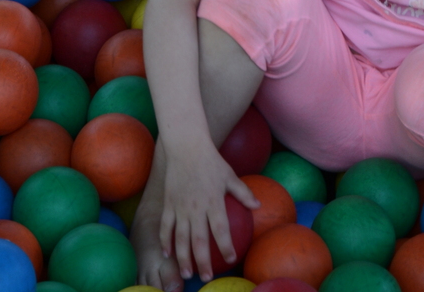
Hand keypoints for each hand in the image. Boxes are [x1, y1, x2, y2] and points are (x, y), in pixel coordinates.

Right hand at [159, 144, 258, 283]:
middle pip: (199, 240)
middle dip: (202, 261)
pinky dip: (165, 241)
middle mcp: (196, 207)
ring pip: (180, 238)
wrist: (186, 146)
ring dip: (183, 257)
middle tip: (206, 277)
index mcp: (214, 201)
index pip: (221, 229)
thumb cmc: (211, 161)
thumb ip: (243, 192)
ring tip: (186, 273)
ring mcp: (180, 206)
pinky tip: (167, 254)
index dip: (226, 246)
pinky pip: (165, 226)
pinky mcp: (168, 203)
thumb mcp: (230, 175)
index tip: (231, 259)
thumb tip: (258, 206)